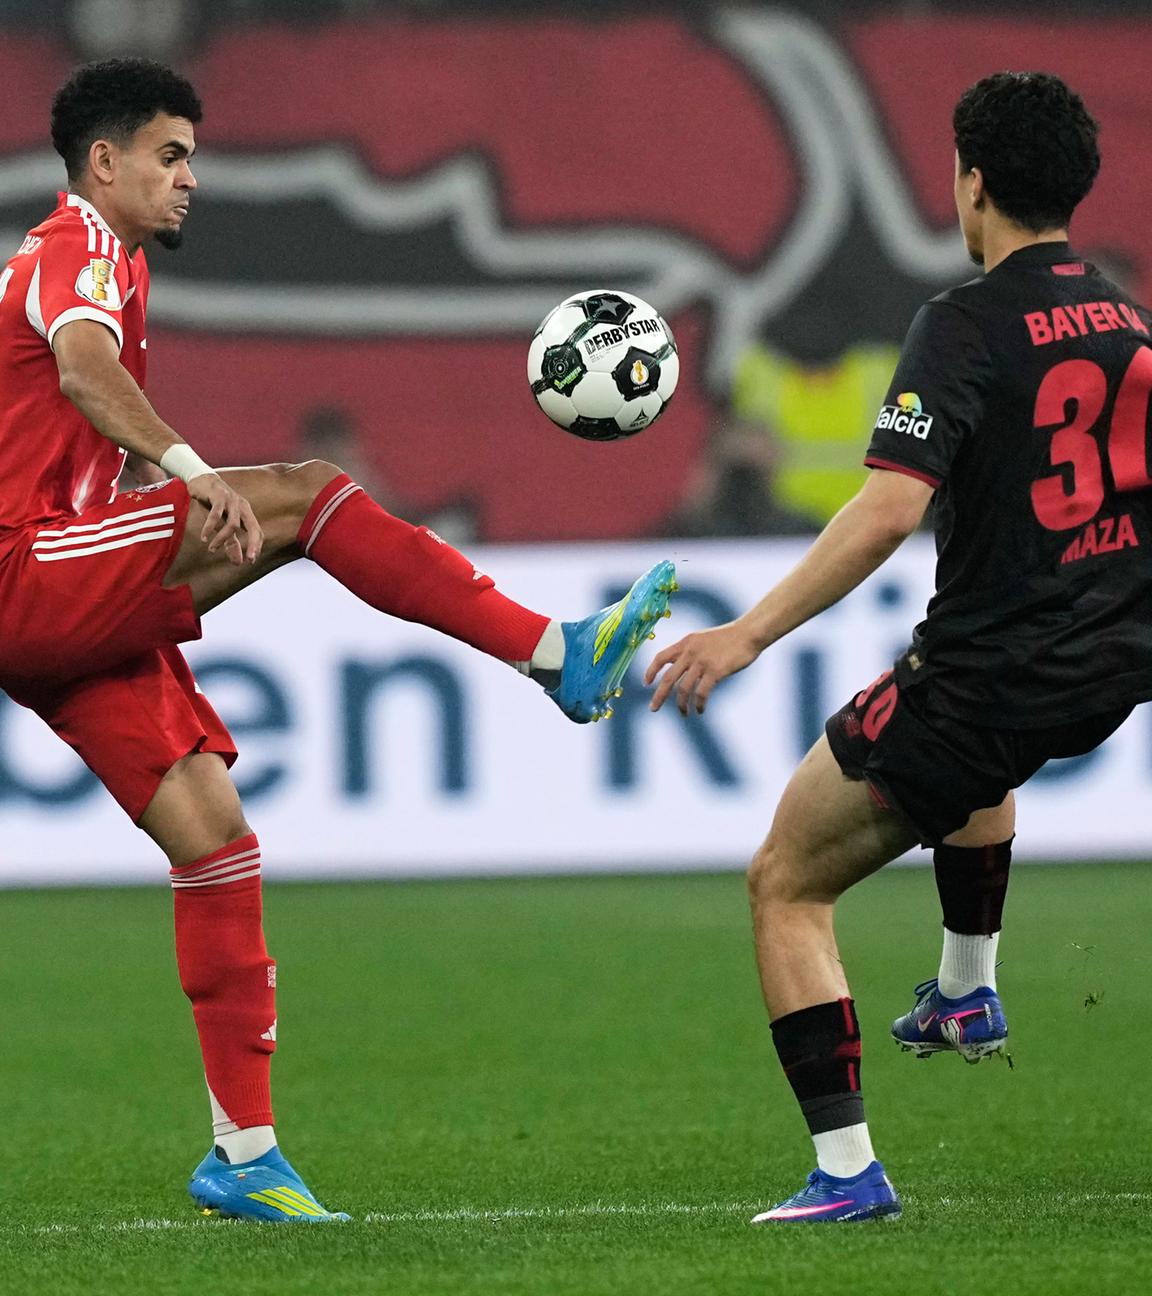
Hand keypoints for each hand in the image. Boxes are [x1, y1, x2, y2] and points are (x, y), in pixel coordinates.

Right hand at [188, 472, 262, 564]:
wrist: (201, 480)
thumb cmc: (214, 504)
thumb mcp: (223, 523)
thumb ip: (231, 542)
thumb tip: (238, 563)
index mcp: (246, 513)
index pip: (258, 532)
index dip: (256, 546)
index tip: (251, 561)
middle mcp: (242, 507)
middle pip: (252, 528)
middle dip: (252, 545)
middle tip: (248, 559)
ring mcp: (231, 501)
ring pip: (232, 524)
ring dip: (222, 539)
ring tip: (212, 549)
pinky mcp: (218, 496)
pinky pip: (216, 515)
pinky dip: (209, 527)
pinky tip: (204, 537)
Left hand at [645, 620, 761, 714]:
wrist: (748, 633)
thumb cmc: (729, 638)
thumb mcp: (703, 639)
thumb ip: (690, 651)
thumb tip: (681, 668)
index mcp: (685, 643)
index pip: (661, 657)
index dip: (651, 670)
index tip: (646, 683)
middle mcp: (690, 652)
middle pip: (668, 678)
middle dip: (659, 695)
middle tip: (653, 708)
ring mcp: (702, 662)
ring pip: (683, 689)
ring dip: (681, 704)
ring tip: (684, 713)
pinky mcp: (716, 671)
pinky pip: (701, 693)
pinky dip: (699, 704)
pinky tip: (700, 710)